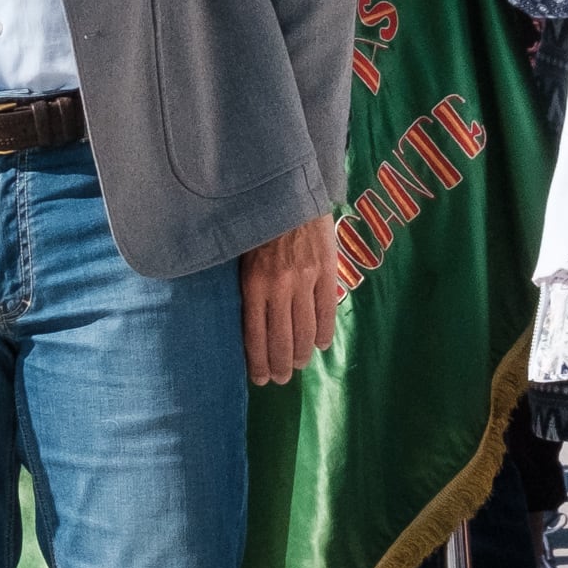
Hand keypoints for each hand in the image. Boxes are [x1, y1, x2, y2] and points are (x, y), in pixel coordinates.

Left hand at [241, 217, 341, 384]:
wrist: (288, 188)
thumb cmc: (259, 222)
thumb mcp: (241, 254)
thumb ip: (246, 285)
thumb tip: (246, 319)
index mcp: (253, 283)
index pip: (255, 335)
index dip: (258, 362)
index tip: (260, 379)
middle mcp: (279, 286)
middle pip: (281, 339)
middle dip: (280, 365)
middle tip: (280, 379)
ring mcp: (305, 279)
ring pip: (305, 330)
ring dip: (301, 354)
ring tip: (298, 366)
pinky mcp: (326, 270)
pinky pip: (327, 310)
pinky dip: (324, 332)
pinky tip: (320, 345)